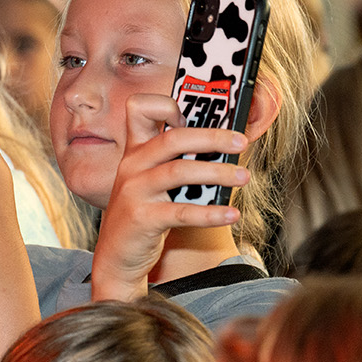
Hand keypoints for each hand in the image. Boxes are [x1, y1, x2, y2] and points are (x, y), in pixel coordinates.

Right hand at [91, 93, 247, 300]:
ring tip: (243, 176)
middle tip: (241, 142)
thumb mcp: (152, 181)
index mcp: (135, 150)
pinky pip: (181, 212)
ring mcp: (134, 192)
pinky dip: (210, 213)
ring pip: (179, 172)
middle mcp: (131, 166)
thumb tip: (226, 147)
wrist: (117, 257)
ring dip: (217, 172)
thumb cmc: (144, 213)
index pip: (139, 109)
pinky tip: (231, 213)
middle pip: (172, 139)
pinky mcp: (142, 219)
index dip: (166, 104)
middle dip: (212, 137)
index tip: (196, 112)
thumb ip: (178, 161)